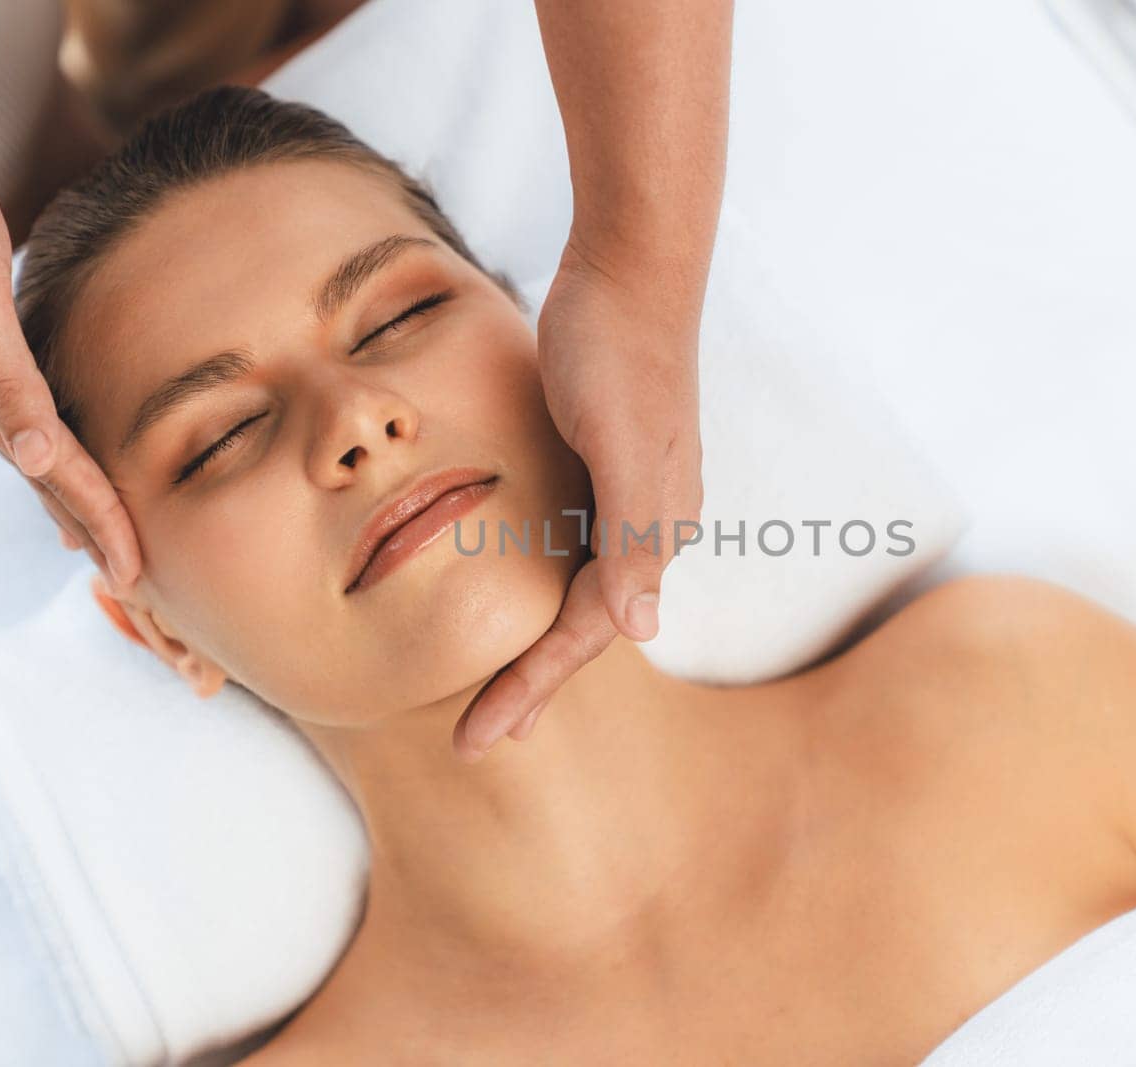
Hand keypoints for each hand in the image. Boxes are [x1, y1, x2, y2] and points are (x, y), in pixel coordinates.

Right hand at [0, 102, 140, 585]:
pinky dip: (52, 440)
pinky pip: (25, 404)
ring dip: (71, 491)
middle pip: (46, 475)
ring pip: (34, 447)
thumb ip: (5, 379)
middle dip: (91, 524)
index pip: (56, 474)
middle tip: (132, 576)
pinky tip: (56, 445)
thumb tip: (35, 459)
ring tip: (101, 530)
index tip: (134, 573)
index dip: (99, 521)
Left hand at [452, 237, 703, 759]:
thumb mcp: (625, 442)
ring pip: (579, 591)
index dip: (534, 685)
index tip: (480, 735)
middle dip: (536, 683)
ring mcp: (625, 493)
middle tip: (481, 736)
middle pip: (586, 625)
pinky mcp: (600, 463)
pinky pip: (570, 547)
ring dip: (541, 643)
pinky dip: (541, 587)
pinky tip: (517, 593)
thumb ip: (635, 534)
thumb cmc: (621, 352)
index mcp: (654, 529)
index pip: (589, 632)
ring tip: (500, 688)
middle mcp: (646, 523)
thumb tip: (643, 630)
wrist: (630, 269)